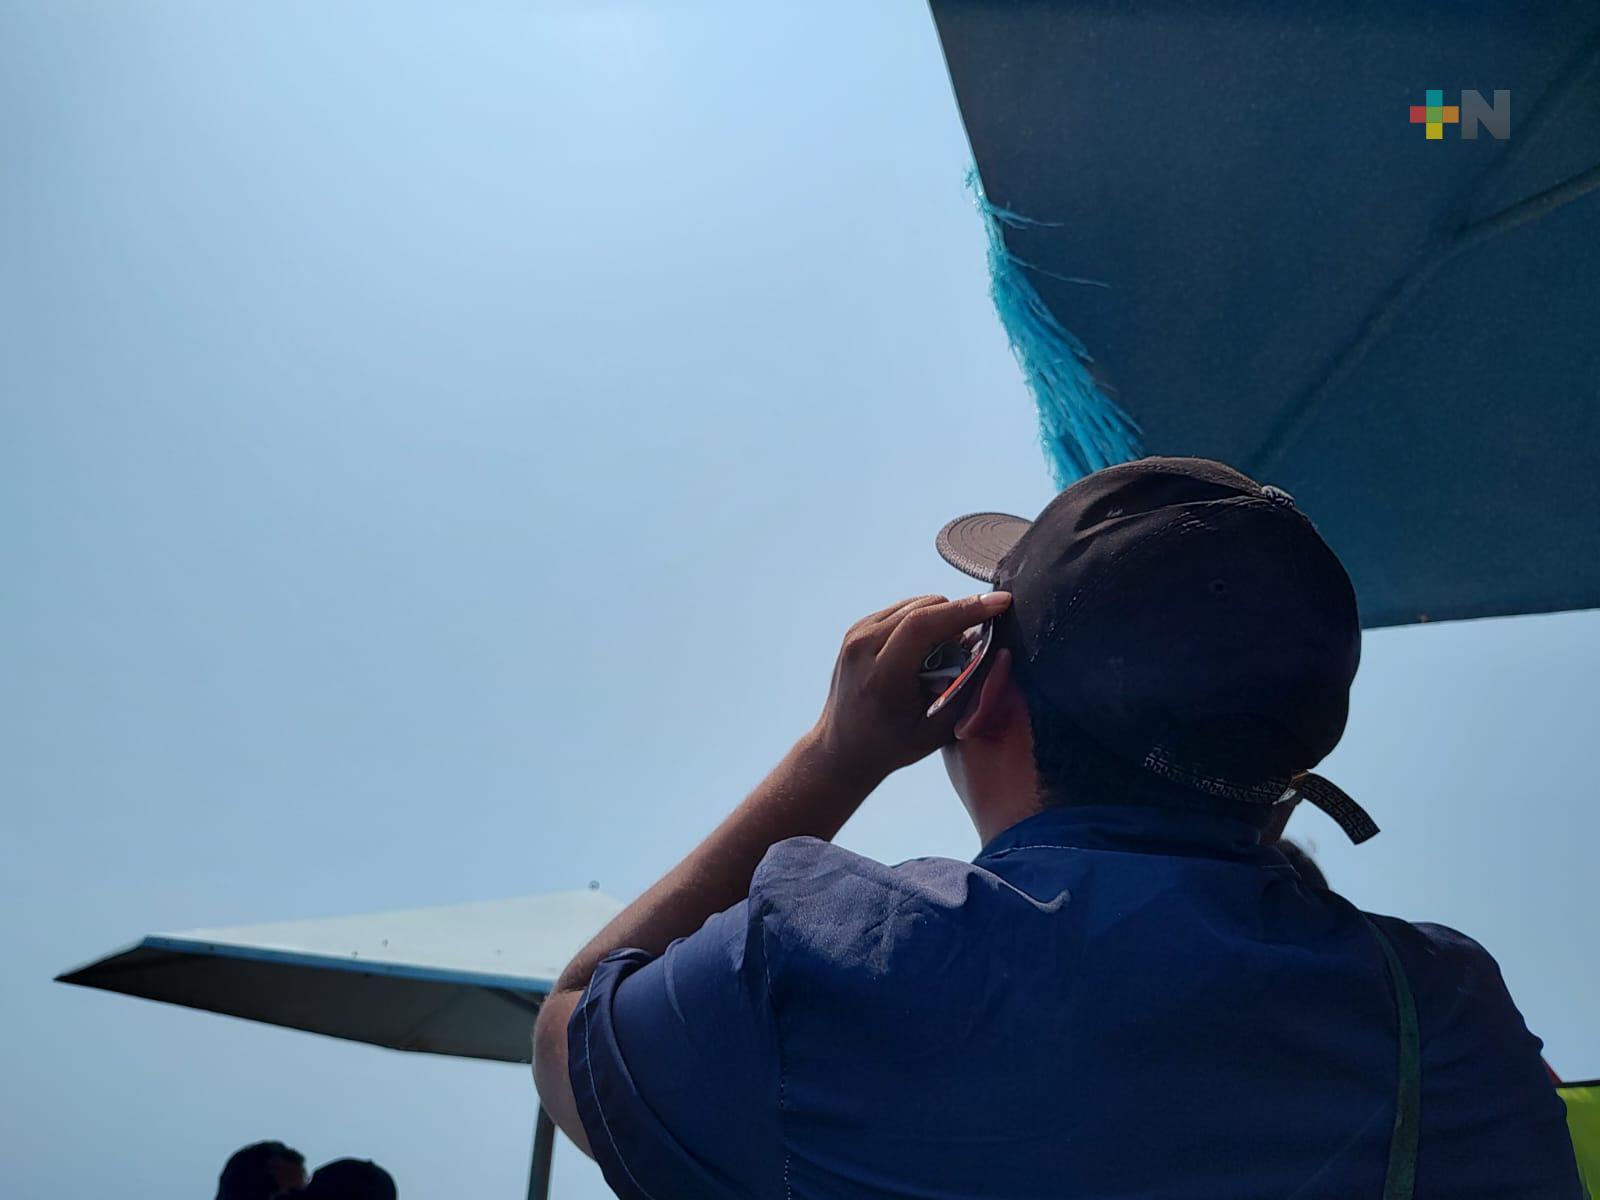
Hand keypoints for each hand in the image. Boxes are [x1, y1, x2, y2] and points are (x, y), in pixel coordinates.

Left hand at [811, 591, 1011, 781]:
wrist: (842, 748)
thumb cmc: (894, 744)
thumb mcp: (939, 729)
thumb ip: (970, 689)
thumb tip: (998, 651)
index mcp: (881, 676)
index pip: (924, 624)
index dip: (965, 609)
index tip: (1001, 602)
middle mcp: (862, 648)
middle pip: (924, 608)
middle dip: (959, 616)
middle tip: (973, 646)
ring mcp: (855, 635)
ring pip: (916, 604)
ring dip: (942, 619)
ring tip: (947, 654)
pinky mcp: (857, 629)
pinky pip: (903, 610)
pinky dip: (924, 622)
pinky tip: (927, 651)